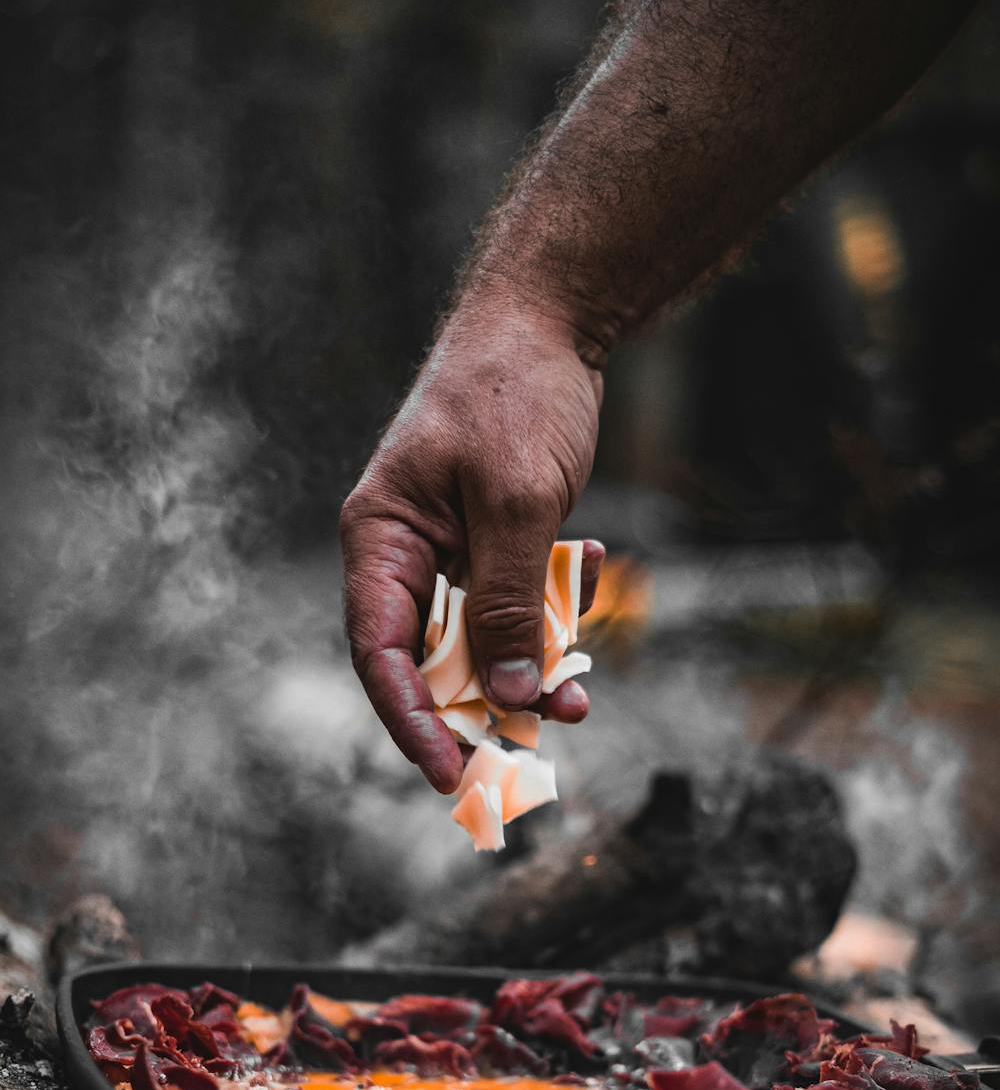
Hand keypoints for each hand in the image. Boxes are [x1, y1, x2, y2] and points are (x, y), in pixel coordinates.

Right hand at [340, 294, 604, 791]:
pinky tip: (586, 604)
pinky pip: (516, 607)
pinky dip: (550, 622)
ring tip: (574, 700)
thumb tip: (505, 694)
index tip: (448, 770)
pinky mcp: (494, 545)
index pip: (379, 652)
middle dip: (480, 707)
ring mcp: (451, 552)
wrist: (551, 319)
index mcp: (381, 540)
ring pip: (482, 641)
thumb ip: (508, 601)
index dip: (411, 719)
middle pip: (430, 660)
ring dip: (527, 673)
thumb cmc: (512, 392)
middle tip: (525, 754)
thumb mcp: (515, 504)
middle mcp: (406, 554)